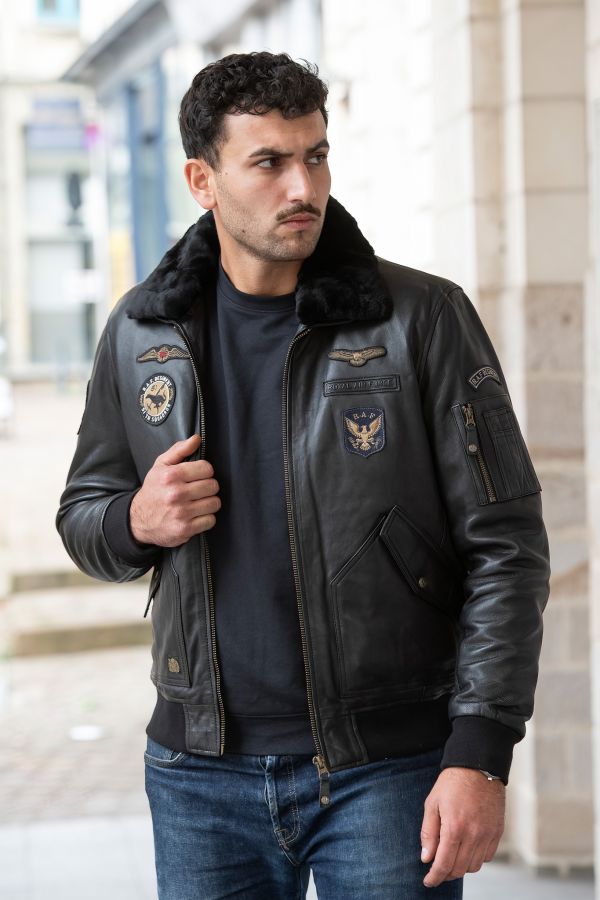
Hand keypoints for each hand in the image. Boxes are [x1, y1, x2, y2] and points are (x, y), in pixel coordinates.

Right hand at [130, 434, 220, 546]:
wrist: (138, 519)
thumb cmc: (153, 490)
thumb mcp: (160, 466)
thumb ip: (179, 450)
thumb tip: (197, 439)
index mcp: (171, 475)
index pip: (206, 468)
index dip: (205, 472)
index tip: (198, 476)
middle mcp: (176, 494)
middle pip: (213, 486)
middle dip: (208, 487)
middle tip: (198, 490)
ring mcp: (181, 513)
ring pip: (214, 503)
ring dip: (209, 503)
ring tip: (198, 502)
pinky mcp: (185, 529)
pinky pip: (210, 520)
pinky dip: (206, 518)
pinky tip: (196, 515)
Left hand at [420, 767, 504, 887]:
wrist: (479, 766)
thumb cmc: (452, 783)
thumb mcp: (432, 803)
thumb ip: (428, 833)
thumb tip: (426, 858)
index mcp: (454, 827)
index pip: (443, 864)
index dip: (434, 877)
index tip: (428, 882)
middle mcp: (473, 834)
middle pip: (459, 869)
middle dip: (446, 873)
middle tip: (437, 868)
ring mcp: (488, 834)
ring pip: (474, 866)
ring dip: (461, 867)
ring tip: (452, 857)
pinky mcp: (497, 832)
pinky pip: (487, 857)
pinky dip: (476, 858)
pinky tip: (467, 848)